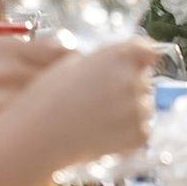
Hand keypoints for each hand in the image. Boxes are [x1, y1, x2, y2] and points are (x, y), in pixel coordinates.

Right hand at [34, 35, 156, 169]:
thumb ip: (99, 60)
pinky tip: (103, 136)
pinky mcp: (139, 134)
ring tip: (99, 122)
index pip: (146, 49)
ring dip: (130, 112)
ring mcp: (139, 108)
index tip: (135, 65)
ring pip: (144, 107)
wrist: (40, 135)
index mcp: (118, 56)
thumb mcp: (70, 64)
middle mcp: (133, 79)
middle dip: (129, 88)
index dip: (140, 57)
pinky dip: (128, 136)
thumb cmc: (47, 97)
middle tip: (102, 102)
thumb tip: (111, 64)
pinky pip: (141, 131)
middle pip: (144, 80)